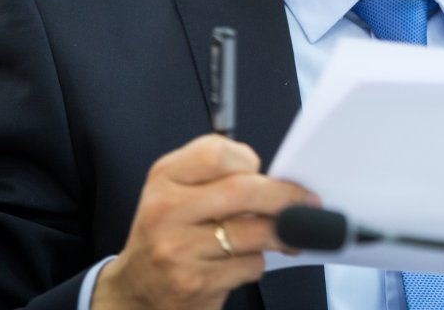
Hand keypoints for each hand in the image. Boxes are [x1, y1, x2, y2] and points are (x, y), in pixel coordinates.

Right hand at [92, 134, 315, 308]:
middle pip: (242, 191)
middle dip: (284, 196)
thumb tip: (277, 180)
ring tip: (286, 235)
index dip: (249, 161)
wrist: (135, 290)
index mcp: (165, 177)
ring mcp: (179, 250)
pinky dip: (256, 263)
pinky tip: (241, 262)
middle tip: (308, 202)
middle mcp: (166, 211)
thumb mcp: (177, 190)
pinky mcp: (195, 284)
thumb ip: (217, 175)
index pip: (216, 154)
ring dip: (280, 234)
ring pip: (254, 233)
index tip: (264, 172)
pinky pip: (249, 266)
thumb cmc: (168, 231)